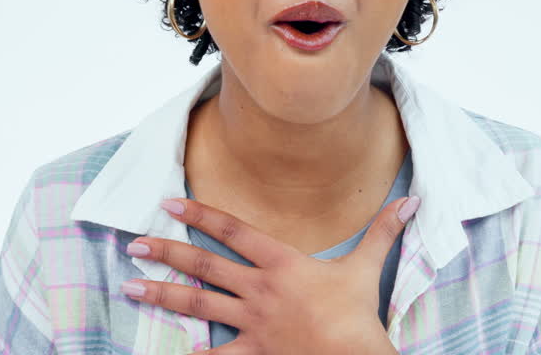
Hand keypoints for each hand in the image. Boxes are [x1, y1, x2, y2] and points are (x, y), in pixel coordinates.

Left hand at [120, 195, 420, 354]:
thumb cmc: (358, 313)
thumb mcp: (367, 267)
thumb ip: (383, 231)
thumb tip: (410, 201)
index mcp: (281, 263)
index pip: (233, 231)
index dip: (200, 214)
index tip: (168, 203)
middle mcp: (259, 290)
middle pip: (204, 266)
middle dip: (166, 253)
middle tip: (134, 244)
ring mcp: (253, 324)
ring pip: (198, 305)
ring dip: (163, 295)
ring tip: (130, 287)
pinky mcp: (255, 353)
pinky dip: (198, 353)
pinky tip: (177, 351)